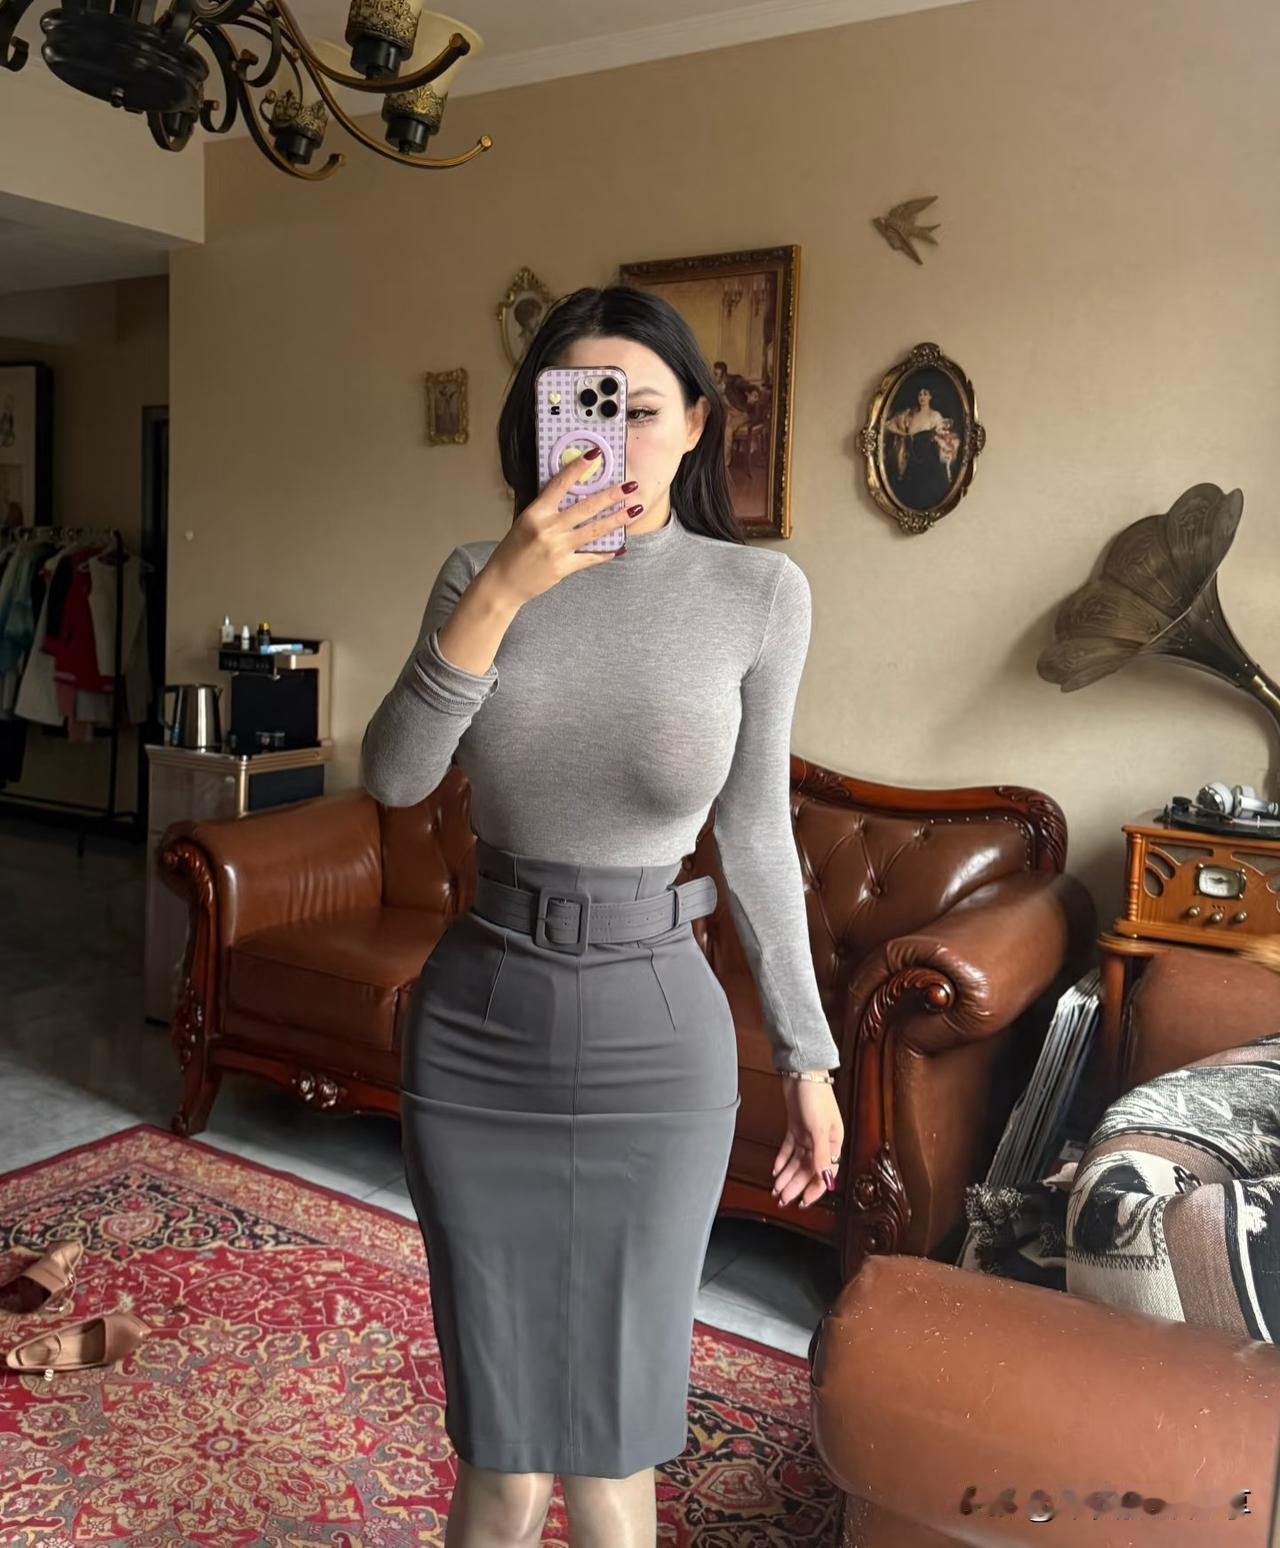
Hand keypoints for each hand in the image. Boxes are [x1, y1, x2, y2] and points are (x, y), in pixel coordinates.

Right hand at [487, 450, 642, 606]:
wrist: (503, 582)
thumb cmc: (512, 550)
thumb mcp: (525, 522)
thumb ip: (547, 509)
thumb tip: (573, 495)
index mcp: (536, 512)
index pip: (560, 484)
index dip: (578, 467)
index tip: (595, 454)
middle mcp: (549, 528)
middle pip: (587, 507)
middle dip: (612, 495)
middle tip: (630, 486)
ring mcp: (558, 548)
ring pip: (595, 530)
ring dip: (618, 519)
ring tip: (635, 510)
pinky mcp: (565, 567)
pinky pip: (591, 557)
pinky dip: (606, 552)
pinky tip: (620, 546)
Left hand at [772, 1078, 843, 1208]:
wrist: (802, 1072)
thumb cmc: (816, 1096)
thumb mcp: (819, 1129)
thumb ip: (821, 1155)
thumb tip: (826, 1180)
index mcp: (834, 1142)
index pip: (824, 1172)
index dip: (814, 1189)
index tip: (803, 1202)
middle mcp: (822, 1141)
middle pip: (808, 1169)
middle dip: (795, 1185)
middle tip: (783, 1199)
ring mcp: (808, 1134)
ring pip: (797, 1161)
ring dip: (787, 1175)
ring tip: (777, 1189)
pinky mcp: (796, 1126)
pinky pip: (789, 1148)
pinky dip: (782, 1159)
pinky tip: (775, 1169)